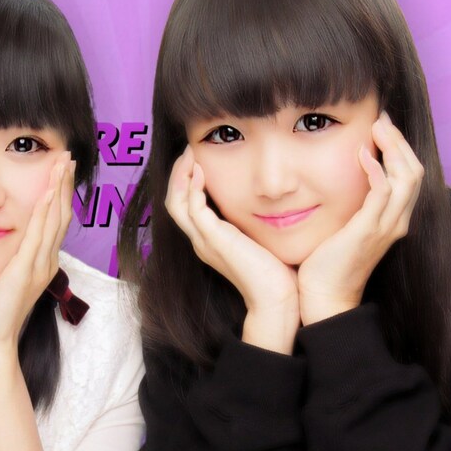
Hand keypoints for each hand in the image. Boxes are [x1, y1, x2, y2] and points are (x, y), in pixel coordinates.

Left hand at [0, 152, 73, 352]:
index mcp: (41, 260)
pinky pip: (39, 235)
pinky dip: (45, 211)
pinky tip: (48, 192)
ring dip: (59, 189)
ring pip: (55, 220)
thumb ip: (9, 254)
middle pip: (61, 214)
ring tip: (62, 164)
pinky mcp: (27, 270)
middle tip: (67, 157)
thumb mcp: (3, 275)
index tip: (58, 169)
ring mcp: (40, 265)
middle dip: (64, 184)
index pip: (54, 220)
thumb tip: (3, 235)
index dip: (58, 193)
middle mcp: (46, 260)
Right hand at [166, 146, 299, 353]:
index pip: (185, 206)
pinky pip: (193, 209)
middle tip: (189, 150)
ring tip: (191, 154)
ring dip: (181, 175)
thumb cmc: (275, 273)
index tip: (198, 159)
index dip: (186, 181)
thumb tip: (263, 202)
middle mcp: (201, 241)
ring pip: (175, 203)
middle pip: (173, 201)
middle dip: (178, 173)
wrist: (277, 299)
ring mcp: (204, 241)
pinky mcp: (213, 240)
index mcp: (209, 241)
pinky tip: (203, 171)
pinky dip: (193, 187)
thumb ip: (251, 223)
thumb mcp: (257, 240)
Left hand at [298, 111, 423, 324]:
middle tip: (381, 120)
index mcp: (392, 219)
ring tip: (377, 128)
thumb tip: (340, 179)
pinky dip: (376, 172)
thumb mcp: (345, 226)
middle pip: (413, 171)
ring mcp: (385, 227)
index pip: (407, 176)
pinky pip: (381, 196)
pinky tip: (364, 155)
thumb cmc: (329, 261)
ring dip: (393, 149)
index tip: (381, 128)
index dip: (399, 149)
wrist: (325, 295)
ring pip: (405, 179)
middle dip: (399, 142)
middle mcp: (396, 221)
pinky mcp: (367, 231)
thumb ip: (352, 205)